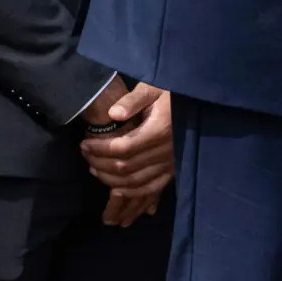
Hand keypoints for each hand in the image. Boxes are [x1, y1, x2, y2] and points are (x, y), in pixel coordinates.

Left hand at [83, 82, 173, 217]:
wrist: (197, 102)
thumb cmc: (171, 93)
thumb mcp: (153, 88)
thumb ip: (133, 100)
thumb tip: (113, 114)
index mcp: (159, 130)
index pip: (122, 148)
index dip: (99, 149)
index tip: (84, 143)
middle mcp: (166, 151)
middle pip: (125, 167)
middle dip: (99, 163)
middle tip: (86, 155)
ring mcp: (170, 163)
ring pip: (134, 182)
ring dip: (110, 179)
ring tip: (95, 169)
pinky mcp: (173, 170)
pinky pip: (150, 189)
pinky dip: (131, 192)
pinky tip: (116, 188)